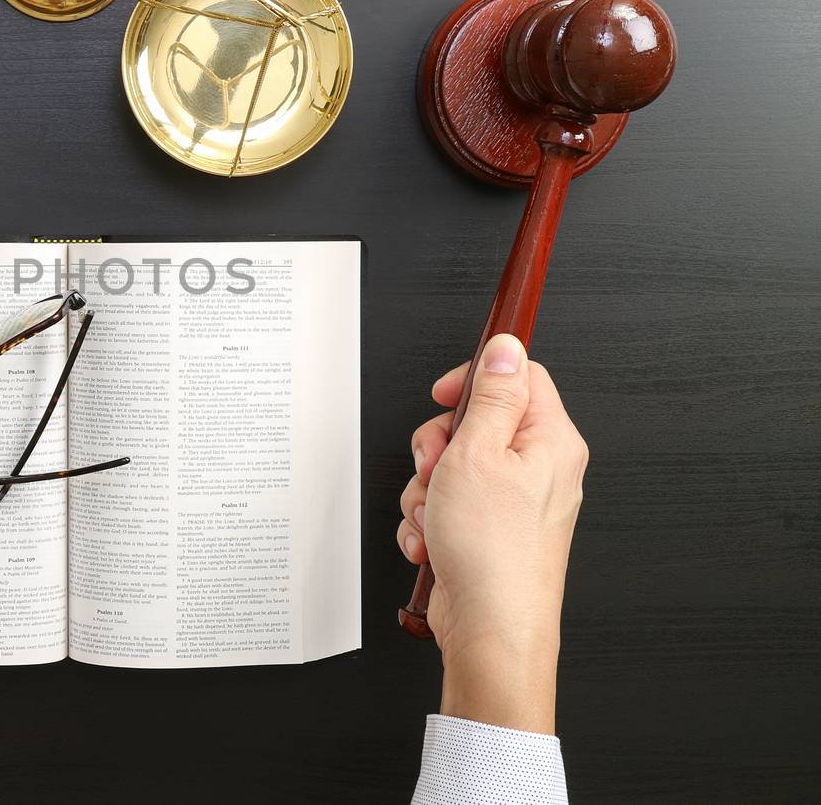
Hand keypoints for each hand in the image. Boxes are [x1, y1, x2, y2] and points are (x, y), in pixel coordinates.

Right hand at [396, 334, 588, 733]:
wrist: (490, 628)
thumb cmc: (494, 551)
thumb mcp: (478, 452)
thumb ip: (492, 394)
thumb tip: (506, 349)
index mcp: (551, 440)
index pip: (518, 377)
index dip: (473, 381)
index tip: (445, 398)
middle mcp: (540, 469)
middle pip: (474, 423)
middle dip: (437, 447)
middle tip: (438, 468)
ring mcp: (513, 503)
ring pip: (451, 467)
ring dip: (427, 489)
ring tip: (436, 514)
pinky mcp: (488, 530)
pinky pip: (446, 505)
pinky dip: (430, 520)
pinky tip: (435, 540)